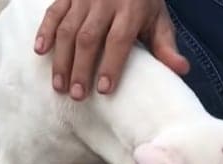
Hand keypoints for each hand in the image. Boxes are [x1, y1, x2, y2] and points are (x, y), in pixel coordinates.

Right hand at [34, 0, 189, 99]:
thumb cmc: (144, 1)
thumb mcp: (159, 20)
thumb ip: (166, 46)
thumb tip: (182, 70)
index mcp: (130, 10)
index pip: (119, 40)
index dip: (110, 65)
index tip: (104, 90)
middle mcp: (105, 2)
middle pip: (89, 38)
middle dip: (81, 69)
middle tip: (77, 95)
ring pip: (68, 29)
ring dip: (61, 59)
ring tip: (59, 86)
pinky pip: (53, 12)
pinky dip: (45, 31)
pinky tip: (40, 52)